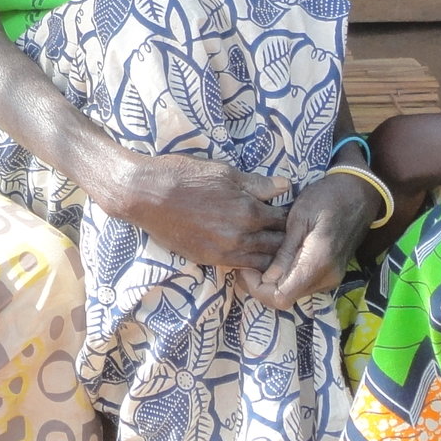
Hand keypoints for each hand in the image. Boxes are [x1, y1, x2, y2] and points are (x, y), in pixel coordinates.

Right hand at [100, 152, 288, 270]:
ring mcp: (223, 253)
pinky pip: (239, 268)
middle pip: (277, 246)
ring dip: (270, 255)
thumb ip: (257, 184)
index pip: (284, 221)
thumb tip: (286, 186)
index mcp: (248, 212)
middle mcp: (240, 238)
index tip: (295, 214)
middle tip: (290, 233)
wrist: (146, 195)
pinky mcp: (208, 260)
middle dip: (286, 239)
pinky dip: (250, 263)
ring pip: (261, 263)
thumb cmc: (184, 176)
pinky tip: (252, 254)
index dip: (292, 217)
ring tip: (273, 246)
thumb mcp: (224, 172)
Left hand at [246, 169, 376, 309]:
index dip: (257, 288)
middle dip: (261, 285)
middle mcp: (326, 279)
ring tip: (259, 258)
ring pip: (292, 293)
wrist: (359, 193)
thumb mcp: (300, 218)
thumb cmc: (328, 198)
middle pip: (284, 299)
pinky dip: (285, 278)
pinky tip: (276, 259)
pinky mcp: (330, 275)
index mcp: (318, 264)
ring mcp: (330, 279)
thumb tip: (267, 278)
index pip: (280, 297)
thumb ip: (284, 251)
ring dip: (272, 282)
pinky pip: (301, 285)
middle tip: (247, 262)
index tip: (246, 267)